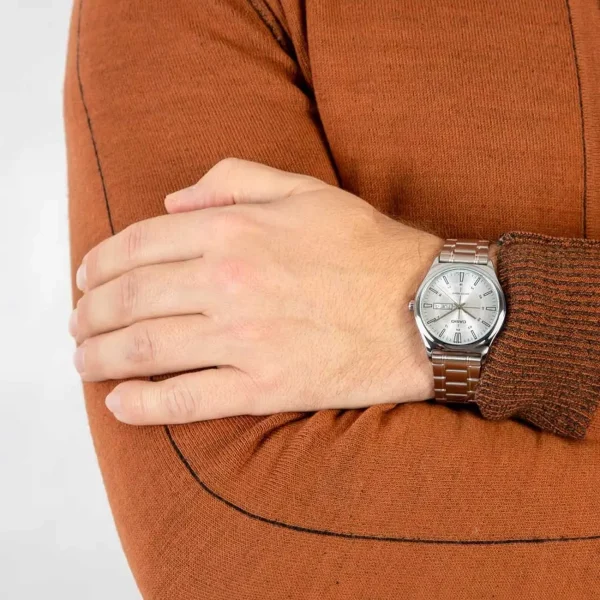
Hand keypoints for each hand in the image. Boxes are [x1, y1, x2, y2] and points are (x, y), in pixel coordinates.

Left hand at [69, 158, 443, 424]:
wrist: (425, 309)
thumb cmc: (367, 248)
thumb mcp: (304, 190)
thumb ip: (232, 181)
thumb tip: (171, 203)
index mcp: (235, 233)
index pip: (138, 245)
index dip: (98, 264)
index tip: (84, 280)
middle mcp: (229, 285)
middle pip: (129, 300)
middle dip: (88, 313)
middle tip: (76, 324)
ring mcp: (244, 341)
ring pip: (146, 351)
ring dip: (100, 357)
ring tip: (84, 360)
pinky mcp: (265, 388)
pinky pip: (187, 401)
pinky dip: (144, 406)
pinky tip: (120, 403)